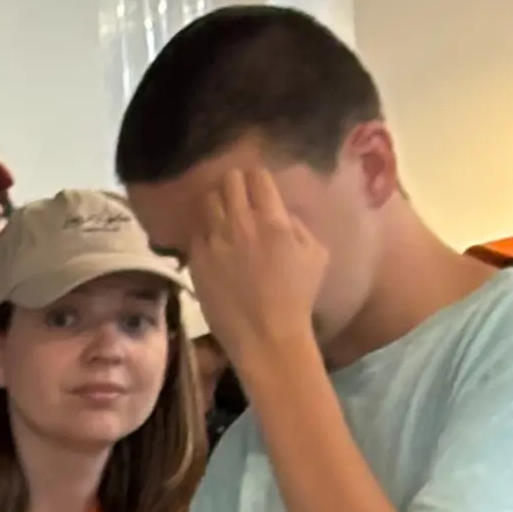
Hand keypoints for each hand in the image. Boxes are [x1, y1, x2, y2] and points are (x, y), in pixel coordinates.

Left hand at [186, 169, 329, 368]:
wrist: (265, 335)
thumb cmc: (297, 297)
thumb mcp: (316, 254)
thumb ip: (298, 225)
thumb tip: (281, 211)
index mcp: (272, 219)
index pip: (256, 176)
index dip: (257, 178)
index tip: (257, 186)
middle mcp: (240, 224)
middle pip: (228, 181)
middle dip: (234, 184)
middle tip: (237, 195)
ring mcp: (215, 241)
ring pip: (207, 203)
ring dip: (216, 205)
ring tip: (222, 217)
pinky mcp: (197, 261)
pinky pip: (196, 234)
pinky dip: (205, 235)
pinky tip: (213, 246)